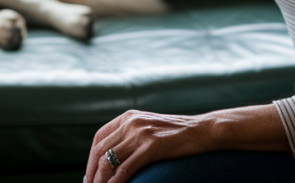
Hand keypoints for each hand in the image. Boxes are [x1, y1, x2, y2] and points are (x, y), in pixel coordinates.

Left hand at [85, 110, 213, 182]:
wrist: (204, 130)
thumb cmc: (179, 134)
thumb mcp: (151, 128)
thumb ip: (133, 136)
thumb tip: (116, 157)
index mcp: (129, 117)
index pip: (99, 137)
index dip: (90, 158)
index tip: (90, 175)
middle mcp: (131, 122)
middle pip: (100, 150)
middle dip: (92, 173)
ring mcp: (140, 133)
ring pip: (108, 161)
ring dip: (100, 180)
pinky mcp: (151, 147)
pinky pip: (125, 169)